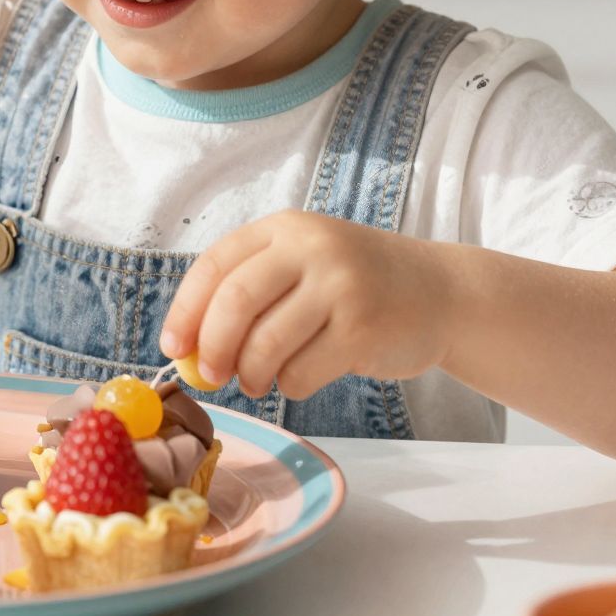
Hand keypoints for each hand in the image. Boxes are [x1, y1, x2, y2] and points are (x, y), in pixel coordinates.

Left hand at [158, 211, 456, 398]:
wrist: (441, 293)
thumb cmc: (356, 286)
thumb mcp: (303, 265)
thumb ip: (250, 295)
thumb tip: (187, 349)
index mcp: (285, 229)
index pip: (214, 266)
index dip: (185, 311)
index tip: (173, 347)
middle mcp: (312, 249)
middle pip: (235, 303)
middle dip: (212, 348)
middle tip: (209, 376)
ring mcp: (341, 287)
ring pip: (266, 345)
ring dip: (251, 375)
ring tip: (257, 382)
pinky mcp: (364, 329)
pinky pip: (301, 372)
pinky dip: (288, 386)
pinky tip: (299, 377)